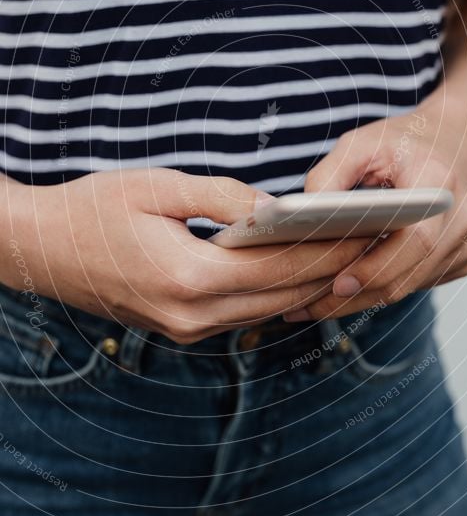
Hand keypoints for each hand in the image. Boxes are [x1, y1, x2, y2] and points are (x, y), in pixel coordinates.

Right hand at [1, 169, 367, 341]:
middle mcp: (194, 315)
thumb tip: (277, 207)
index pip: (283, 267)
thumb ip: (225, 198)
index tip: (372, 229)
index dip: (333, 248)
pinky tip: (301, 269)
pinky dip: (279, 293)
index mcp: (190, 276)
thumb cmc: (92, 209)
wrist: (40, 249)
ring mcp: (187, 329)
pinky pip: (246, 313)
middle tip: (377, 240)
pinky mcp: (182, 328)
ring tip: (351, 252)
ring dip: (312, 284)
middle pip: (286, 296)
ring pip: (271, 311)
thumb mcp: (159, 187)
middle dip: (336, 268)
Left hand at [284, 99, 466, 321]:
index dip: (378, 266)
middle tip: (309, 306)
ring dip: (365, 298)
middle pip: (410, 273)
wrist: (460, 140)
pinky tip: (349, 288)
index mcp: (440, 182)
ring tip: (317, 303)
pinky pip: (417, 283)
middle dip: (358, 295)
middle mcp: (463, 217)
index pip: (416, 238)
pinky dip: (383, 287)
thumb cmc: (406, 141)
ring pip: (410, 286)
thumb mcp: (362, 142)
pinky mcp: (464, 258)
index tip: (338, 283)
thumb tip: (299, 215)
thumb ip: (330, 174)